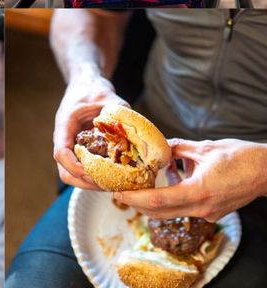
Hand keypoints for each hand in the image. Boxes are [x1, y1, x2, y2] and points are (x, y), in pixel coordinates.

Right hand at [53, 73, 128, 189]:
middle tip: (109, 185)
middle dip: (85, 182)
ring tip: (114, 185)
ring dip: (90, 184)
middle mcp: (65, 139)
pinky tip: (114, 177)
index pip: (61, 152)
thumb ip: (120, 114)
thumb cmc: (93, 89)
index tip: (92, 173)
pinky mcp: (80, 150)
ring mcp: (71, 146)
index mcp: (65, 125)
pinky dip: (95, 177)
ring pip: (72, 175)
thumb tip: (138, 133)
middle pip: (65, 171)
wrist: (86, 84)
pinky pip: (82, 170)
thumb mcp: (108, 97)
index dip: (75, 167)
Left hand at [113, 138, 266, 220]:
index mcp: (199, 191)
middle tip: (120, 191)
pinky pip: (184, 208)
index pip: (158, 200)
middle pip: (160, 212)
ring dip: (153, 202)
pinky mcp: (212, 212)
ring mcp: (208, 213)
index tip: (117, 193)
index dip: (135, 197)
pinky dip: (171, 198)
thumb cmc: (242, 158)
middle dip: (137, 203)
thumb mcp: (205, 148)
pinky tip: (166, 181)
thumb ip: (177, 148)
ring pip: (171, 212)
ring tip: (138, 185)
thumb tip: (158, 146)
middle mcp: (202, 207)